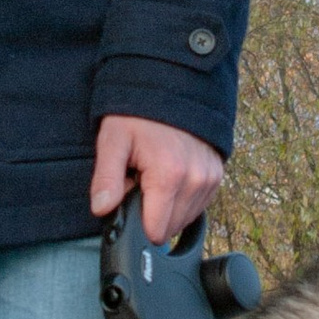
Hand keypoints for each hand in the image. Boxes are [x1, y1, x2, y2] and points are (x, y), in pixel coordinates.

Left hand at [92, 115, 225, 245]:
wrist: (170, 86)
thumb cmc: (138, 114)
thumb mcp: (113, 141)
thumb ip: (106, 179)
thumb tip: (101, 209)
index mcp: (169, 175)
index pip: (155, 231)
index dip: (137, 222)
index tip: (129, 198)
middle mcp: (195, 180)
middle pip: (170, 228)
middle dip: (151, 213)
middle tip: (139, 181)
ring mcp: (210, 178)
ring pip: (185, 219)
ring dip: (167, 207)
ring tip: (154, 176)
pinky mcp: (217, 175)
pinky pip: (198, 205)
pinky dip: (182, 199)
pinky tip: (170, 176)